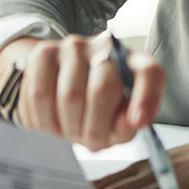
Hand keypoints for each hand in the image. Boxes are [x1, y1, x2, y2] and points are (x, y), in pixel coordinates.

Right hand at [0, 33, 164, 150]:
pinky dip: (43, 121)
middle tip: (91, 141)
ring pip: (68, 96)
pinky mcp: (43, 53)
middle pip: (102, 90)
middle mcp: (106, 48)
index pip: (149, 73)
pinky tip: (51, 124)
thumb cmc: (101, 106)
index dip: (147, 98)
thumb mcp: (122, 119)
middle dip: (95, 129)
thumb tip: (130, 122)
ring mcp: (74, 46)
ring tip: (71, 132)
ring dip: (68, 127)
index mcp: (136, 63)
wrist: (64, 84)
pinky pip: (39, 94)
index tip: (138, 122)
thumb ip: (129, 123)